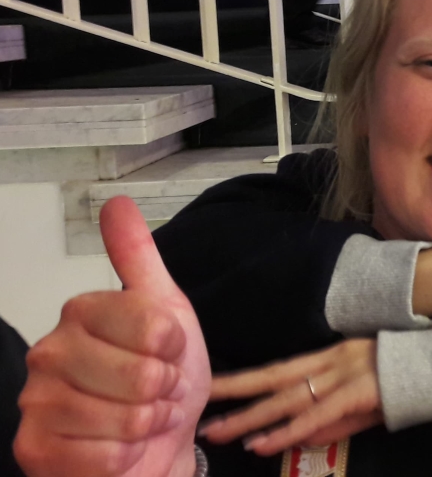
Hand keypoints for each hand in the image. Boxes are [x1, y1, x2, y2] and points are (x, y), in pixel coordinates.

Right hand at [14, 196, 210, 476]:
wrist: (159, 441)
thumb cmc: (162, 378)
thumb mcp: (165, 309)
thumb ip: (138, 257)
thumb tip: (116, 204)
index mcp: (81, 312)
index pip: (153, 325)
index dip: (173, 348)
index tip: (165, 352)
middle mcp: (49, 352)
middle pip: (142, 375)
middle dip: (163, 391)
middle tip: (154, 392)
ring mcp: (37, 403)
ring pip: (127, 418)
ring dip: (149, 425)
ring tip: (141, 419)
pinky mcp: (35, 450)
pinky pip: (110, 455)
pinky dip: (129, 456)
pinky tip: (121, 448)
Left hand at [198, 338, 381, 455]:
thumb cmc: (410, 378)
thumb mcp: (367, 401)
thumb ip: (335, 420)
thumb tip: (300, 440)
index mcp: (332, 356)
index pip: (279, 368)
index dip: (245, 379)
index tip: (212, 387)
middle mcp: (332, 361)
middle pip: (273, 378)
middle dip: (234, 392)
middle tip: (197, 404)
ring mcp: (345, 375)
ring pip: (287, 398)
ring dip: (250, 417)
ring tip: (216, 431)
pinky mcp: (359, 392)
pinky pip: (316, 415)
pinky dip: (287, 431)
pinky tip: (262, 442)